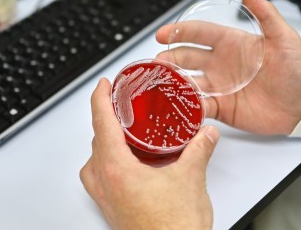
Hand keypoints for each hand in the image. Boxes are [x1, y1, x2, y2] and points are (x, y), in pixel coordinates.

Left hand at [80, 78, 219, 228]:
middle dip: (105, 118)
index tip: (103, 85)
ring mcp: (106, 198)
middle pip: (96, 139)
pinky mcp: (112, 209)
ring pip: (94, 160)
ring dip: (104, 142)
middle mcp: (105, 183)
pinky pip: (100, 177)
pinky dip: (108, 162)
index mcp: (116, 169)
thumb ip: (199, 149)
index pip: (101, 123)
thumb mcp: (190, 178)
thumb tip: (206, 133)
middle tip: (118, 105)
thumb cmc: (173, 228)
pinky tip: (128, 163)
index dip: (100, 98)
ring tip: (121, 132)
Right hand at [156, 0, 300, 134]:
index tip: (162, 34)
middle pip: (187, 58)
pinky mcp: (222, 107)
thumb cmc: (296, 70)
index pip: (199, 34)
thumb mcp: (284, 38)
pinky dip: (188, 105)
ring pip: (188, 82)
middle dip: (170, 58)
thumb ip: (265, 15)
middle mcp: (220, 64)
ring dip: (174, 81)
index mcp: (231, 44)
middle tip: (158, 62)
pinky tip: (178, 105)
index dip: (179, 32)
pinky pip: (199, 106)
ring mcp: (220, 86)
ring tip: (161, 83)